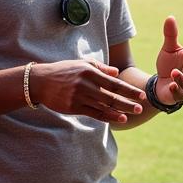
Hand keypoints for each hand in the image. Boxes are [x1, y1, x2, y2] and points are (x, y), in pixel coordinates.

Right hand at [30, 59, 145, 123]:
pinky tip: (118, 118)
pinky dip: (107, 116)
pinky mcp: (73, 107)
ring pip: (104, 106)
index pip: (113, 82)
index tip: (140, 94)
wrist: (41, 81)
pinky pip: (94, 113)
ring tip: (131, 114)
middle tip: (141, 107)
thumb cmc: (64, 70)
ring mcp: (79, 97)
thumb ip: (100, 67)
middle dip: (128, 102)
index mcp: (89, 71)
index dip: (128, 89)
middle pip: (111, 96)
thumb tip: (116, 72)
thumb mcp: (81, 64)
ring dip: (119, 111)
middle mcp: (85, 84)